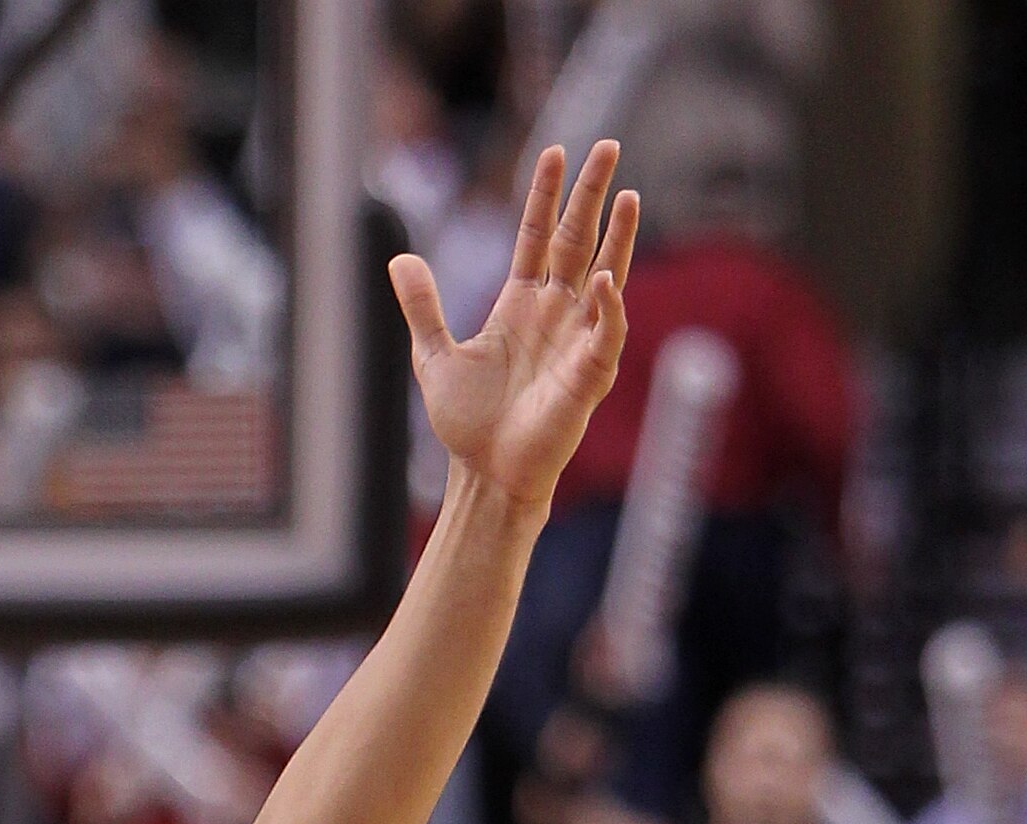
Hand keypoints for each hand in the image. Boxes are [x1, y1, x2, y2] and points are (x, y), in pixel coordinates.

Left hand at [391, 142, 637, 506]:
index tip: (556, 152)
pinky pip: (605, 333)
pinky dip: (606, 308)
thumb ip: (422, 307)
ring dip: (617, 237)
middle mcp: (555, 313)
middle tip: (608, 148)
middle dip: (591, 195)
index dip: (546, 195)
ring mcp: (576, 338)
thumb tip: (399, 259)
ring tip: (627, 194)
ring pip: (605, 274)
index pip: (539, 236)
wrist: (485, 473)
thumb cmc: (468, 422)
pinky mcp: (589, 373)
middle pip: (577, 241)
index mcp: (520, 304)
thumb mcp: (433, 356)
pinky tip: (601, 281)